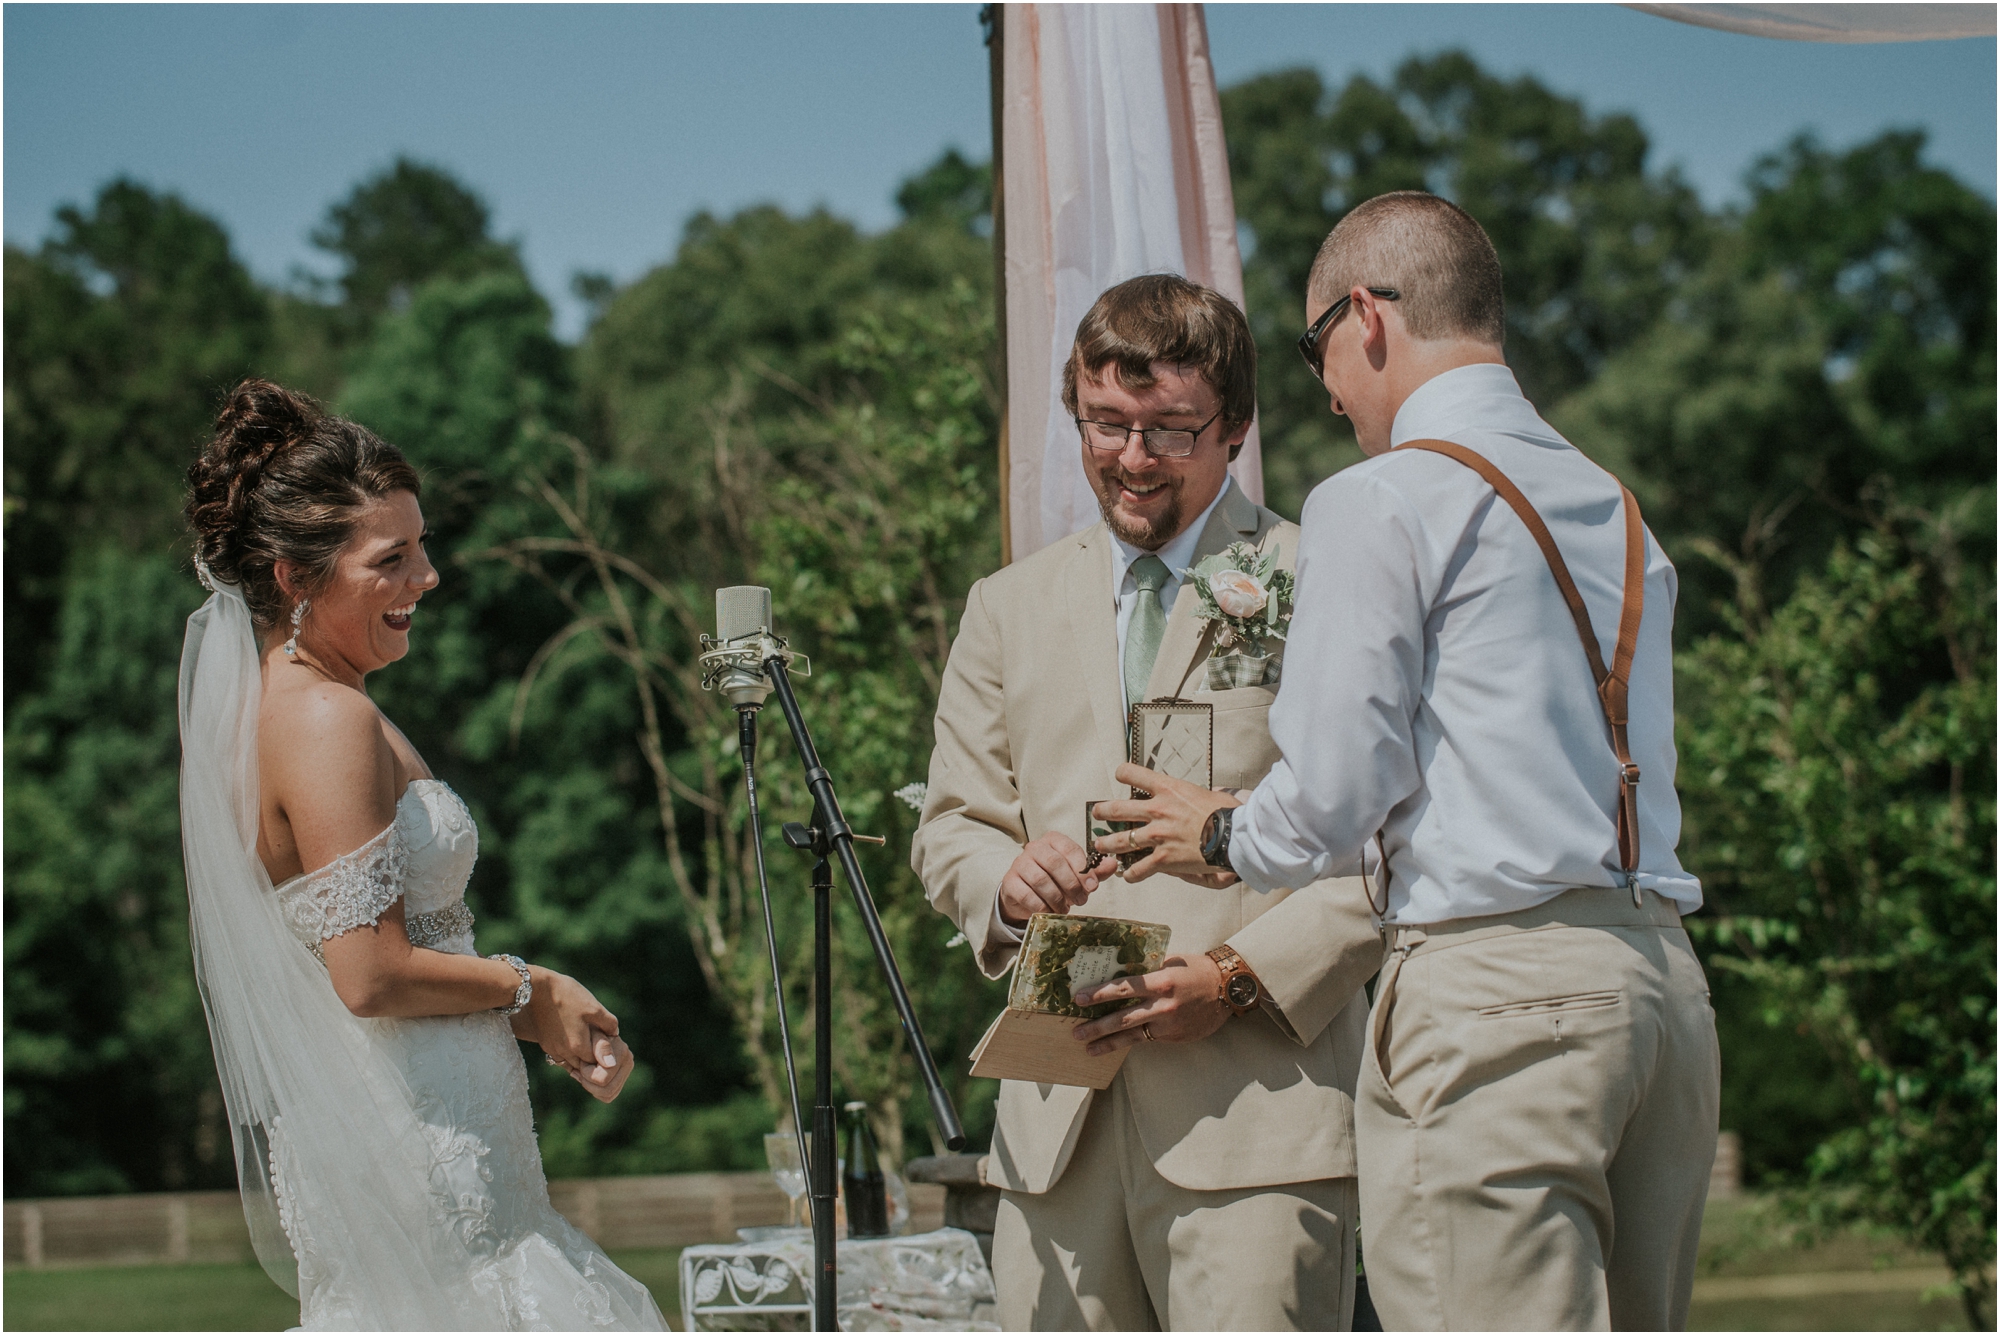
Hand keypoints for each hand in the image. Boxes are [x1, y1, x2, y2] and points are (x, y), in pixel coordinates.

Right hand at [512, 967, 618, 1070]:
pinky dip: (569, 1054)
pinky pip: (560, 1057)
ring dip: (580, 1059)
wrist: (535, 989)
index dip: (605, 1056)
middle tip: (601, 1048)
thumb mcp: (593, 1007)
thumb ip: (607, 1024)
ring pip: (570, 1063)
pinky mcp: (544, 1043)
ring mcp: (551, 1049)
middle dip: (592, 1061)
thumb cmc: (567, 995)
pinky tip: (576, 1043)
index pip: (596, 1063)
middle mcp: (563, 1052)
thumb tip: (615, 1034)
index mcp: (578, 1046)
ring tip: (589, 1046)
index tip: (610, 1045)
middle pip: (582, 1067)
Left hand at [551, 1028, 633, 1102]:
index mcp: (623, 1052)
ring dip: (591, 1087)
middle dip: (588, 1083)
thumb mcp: (590, 1035)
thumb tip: (610, 1064)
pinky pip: (608, 1096)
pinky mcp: (620, 1078)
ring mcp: (626, 1071)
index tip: (581, 1060)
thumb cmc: (584, 1032)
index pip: (602, 1080)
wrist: (584, 1031)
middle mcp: (628, 1062)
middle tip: (580, 1069)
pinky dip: (595, 1090)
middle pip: (607, 1091)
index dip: (586, 1074)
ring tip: (584, 1073)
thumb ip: (600, 1046)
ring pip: (608, 1096)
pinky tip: (587, 1078)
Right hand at [999, 831, 1109, 926]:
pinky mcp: (1010, 882)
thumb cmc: (1055, 881)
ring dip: (1057, 898)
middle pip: (1054, 863)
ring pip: (1041, 880)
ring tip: (1065, 909)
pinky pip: (1027, 895)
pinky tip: (1049, 912)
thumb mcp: (1077, 876)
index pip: (1069, 849)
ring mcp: (1019, 864)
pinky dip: (1041, 906)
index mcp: (1053, 840)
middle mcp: (1034, 848)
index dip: (1083, 869)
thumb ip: (1095, 871)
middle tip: (1081, 901)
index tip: (1093, 886)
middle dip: (1071, 885)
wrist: (1026, 895)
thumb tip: (1112, 864)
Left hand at [1069, 952, 1228, 1055]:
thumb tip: (1119, 973)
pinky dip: (1131, 1042)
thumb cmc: (1197, 970)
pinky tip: (1116, 1045)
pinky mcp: (1174, 1037)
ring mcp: (1168, 1025)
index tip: (1079, 998)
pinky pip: (1148, 1039)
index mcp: (1160, 982)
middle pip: (1122, 1018)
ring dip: (1108, 1043)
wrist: (1228, 989)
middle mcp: (1163, 1006)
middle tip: (1076, 1032)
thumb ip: (1147, 971)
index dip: (1099, 994)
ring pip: (1132, 1036)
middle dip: (1097, 1026)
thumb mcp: (1170, 962)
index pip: (1123, 988)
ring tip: (1089, 1049)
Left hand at [1090, 765, 1242, 883]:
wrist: (1233, 836)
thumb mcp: (1205, 793)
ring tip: (1100, 844)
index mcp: (1168, 789)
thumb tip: (1199, 794)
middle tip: (1098, 813)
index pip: (1133, 773)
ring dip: (1107, 843)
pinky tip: (1128, 874)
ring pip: (1121, 840)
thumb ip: (1192, 794)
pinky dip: (1131, 873)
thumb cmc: (1226, 814)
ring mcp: (1157, 835)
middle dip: (1103, 812)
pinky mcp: (1162, 858)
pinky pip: (1138, 868)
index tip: (1120, 776)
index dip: (1123, 774)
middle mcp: (1157, 810)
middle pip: (1117, 809)